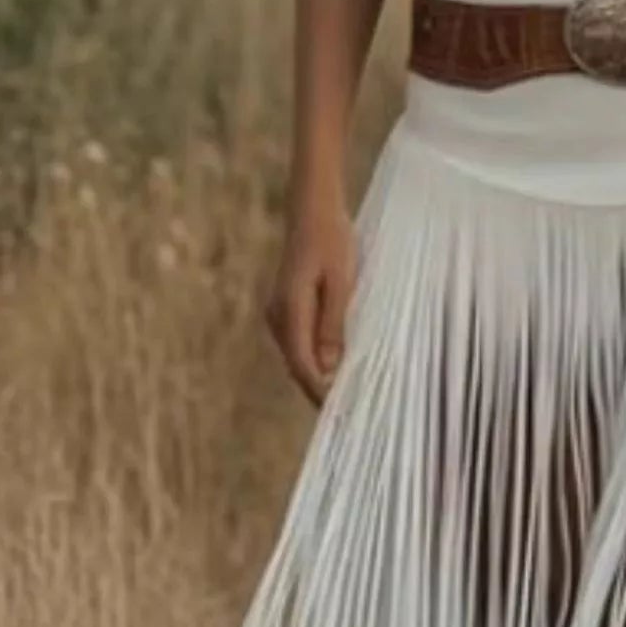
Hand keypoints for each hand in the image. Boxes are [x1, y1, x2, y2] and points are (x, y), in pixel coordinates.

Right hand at [265, 196, 356, 406]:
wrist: (313, 210)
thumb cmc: (332, 241)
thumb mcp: (342, 283)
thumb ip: (333, 326)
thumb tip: (327, 369)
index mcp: (290, 311)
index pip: (302, 365)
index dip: (319, 393)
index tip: (340, 414)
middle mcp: (277, 316)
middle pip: (297, 366)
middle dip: (319, 391)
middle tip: (348, 416)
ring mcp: (278, 313)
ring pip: (297, 357)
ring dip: (318, 377)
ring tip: (347, 397)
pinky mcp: (285, 310)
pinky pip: (299, 343)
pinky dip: (315, 359)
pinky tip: (337, 367)